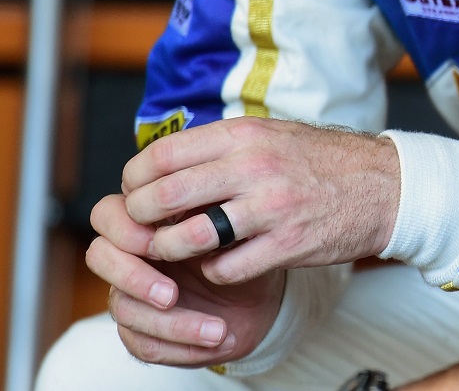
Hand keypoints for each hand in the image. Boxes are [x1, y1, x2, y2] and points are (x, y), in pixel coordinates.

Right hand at [87, 192, 282, 365]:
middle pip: (99, 257)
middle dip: (133, 278)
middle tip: (171, 295)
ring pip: (124, 309)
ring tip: (218, 330)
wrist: (261, 295)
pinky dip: (185, 348)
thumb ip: (211, 214)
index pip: (109, 214)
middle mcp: (133, 256)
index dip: (125, 229)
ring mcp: (133, 294)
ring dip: (174, 325)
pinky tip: (220, 341)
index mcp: (150, 222)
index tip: (162, 244)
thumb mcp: (235, 227)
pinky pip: (145, 344)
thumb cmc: (244, 251)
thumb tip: (205, 209)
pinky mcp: (142, 331)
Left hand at [119, 117, 399, 282]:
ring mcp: (271, 208)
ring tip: (176, 249)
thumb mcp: (273, 134)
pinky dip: (213, 271)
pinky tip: (221, 262)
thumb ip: (223, 145)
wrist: (386, 186)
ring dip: (172, 250)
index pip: (162, 155)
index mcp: (246, 134)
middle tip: (144, 227)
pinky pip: (225, 269)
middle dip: (142, 218)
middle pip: (166, 197)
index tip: (136, 192)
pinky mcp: (287, 244)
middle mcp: (255, 167)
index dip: (136, 179)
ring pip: (189, 238)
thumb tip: (166, 164)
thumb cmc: (325, 161)